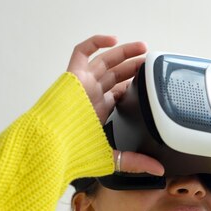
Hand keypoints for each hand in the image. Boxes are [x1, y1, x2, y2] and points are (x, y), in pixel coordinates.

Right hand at [67, 35, 163, 175]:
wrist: (51, 147)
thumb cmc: (73, 154)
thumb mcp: (112, 158)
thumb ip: (136, 162)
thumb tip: (159, 171)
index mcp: (97, 112)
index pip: (117, 94)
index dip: (132, 87)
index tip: (149, 84)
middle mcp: (90, 96)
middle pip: (114, 75)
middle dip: (132, 67)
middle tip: (149, 62)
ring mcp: (82, 84)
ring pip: (105, 61)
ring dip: (123, 53)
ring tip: (143, 48)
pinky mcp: (73, 75)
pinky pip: (82, 51)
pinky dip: (96, 42)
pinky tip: (113, 39)